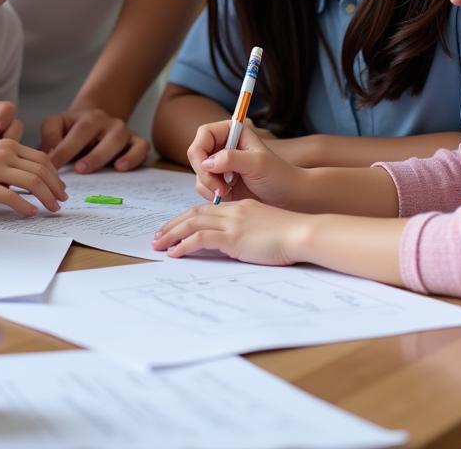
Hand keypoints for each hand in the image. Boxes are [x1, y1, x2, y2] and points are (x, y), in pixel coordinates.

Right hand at [0, 139, 66, 214]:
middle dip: (56, 188)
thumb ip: (10, 160)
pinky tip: (31, 213)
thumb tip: (29, 179)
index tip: (60, 187)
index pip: (42, 159)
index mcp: (9, 145)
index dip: (55, 175)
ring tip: (52, 208)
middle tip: (62, 200)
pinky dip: (25, 206)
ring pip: (31, 183)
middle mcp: (5, 154)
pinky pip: (11, 197)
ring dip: (46, 197)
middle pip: (41, 171)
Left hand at [40, 104, 148, 172]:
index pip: (77, 132)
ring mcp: (124, 132)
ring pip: (119, 140)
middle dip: (91, 154)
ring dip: (107, 155)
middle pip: (102, 135)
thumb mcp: (57, 125)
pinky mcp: (137, 143)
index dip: (65, 149)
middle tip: (78, 169)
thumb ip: (50, 135)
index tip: (53, 166)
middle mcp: (109, 122)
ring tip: (98, 169)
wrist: (96, 122)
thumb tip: (50, 153)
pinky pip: (142, 148)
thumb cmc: (73, 129)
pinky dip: (134, 157)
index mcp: (89, 118)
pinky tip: (121, 167)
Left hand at [151, 200, 306, 264]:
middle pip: (193, 214)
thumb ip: (247, 232)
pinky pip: (200, 239)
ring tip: (158, 245)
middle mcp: (232, 211)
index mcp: (239, 207)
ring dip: (172, 234)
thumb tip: (235, 245)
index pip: (206, 210)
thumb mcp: (264, 228)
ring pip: (192, 223)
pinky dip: (184, 244)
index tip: (174, 228)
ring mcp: (232, 222)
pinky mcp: (233, 237)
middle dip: (172, 225)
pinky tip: (175, 253)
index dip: (187, 219)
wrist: (303, 233)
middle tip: (157, 237)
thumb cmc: (291, 235)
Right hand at [187, 120, 306, 206]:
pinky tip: (228, 196)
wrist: (288, 198)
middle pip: (197, 154)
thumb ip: (231, 158)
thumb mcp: (257, 164)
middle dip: (204, 173)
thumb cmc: (279, 176)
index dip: (200, 151)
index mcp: (233, 132)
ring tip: (228, 191)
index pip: (204, 134)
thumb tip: (207, 162)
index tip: (208, 169)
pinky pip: (203, 186)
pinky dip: (210, 193)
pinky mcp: (220, 182)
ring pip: (198, 172)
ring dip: (209, 185)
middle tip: (220, 187)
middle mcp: (224, 145)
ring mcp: (221, 165)